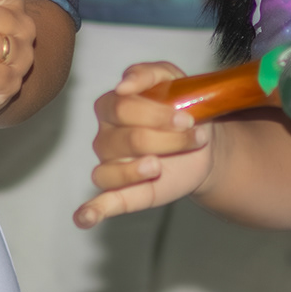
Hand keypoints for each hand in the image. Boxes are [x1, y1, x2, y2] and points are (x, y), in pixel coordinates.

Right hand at [74, 62, 215, 227]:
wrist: (203, 140)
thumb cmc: (182, 106)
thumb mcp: (172, 78)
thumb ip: (148, 73)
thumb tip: (123, 84)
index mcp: (112, 105)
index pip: (121, 108)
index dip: (156, 114)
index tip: (187, 119)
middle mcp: (105, 136)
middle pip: (125, 140)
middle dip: (164, 139)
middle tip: (193, 137)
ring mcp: (111, 165)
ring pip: (109, 171)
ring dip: (136, 171)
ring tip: (158, 167)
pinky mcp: (123, 193)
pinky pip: (101, 202)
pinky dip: (91, 212)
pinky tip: (86, 219)